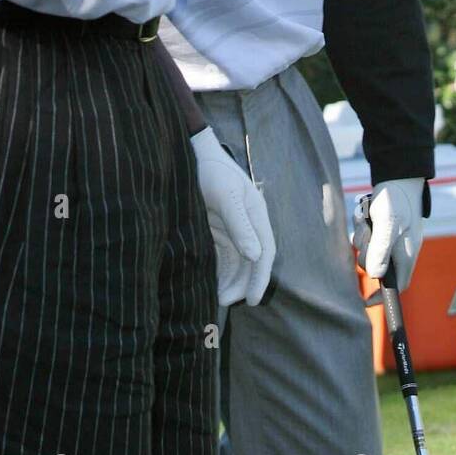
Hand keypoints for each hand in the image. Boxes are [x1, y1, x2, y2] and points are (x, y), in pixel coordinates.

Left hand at [191, 126, 275, 306]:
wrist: (190, 153)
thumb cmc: (210, 169)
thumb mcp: (225, 195)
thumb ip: (240, 224)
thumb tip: (255, 255)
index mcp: (256, 214)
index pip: (264, 252)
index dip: (260, 278)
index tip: (251, 300)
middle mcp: (248, 223)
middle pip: (251, 261)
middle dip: (241, 284)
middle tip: (224, 301)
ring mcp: (233, 226)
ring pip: (237, 261)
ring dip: (230, 280)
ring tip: (216, 297)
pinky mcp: (217, 227)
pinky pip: (222, 255)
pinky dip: (219, 271)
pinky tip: (210, 283)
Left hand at [354, 177, 424, 292]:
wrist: (397, 176)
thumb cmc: (396, 201)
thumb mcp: (387, 225)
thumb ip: (381, 250)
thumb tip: (375, 275)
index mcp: (406, 255)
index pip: (398, 285)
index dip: (383, 294)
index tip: (365, 301)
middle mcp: (399, 250)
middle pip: (376, 266)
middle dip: (366, 252)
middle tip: (366, 234)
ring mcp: (390, 239)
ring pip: (368, 248)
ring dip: (362, 236)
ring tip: (366, 220)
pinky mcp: (381, 228)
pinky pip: (365, 235)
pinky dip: (361, 226)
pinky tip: (365, 214)